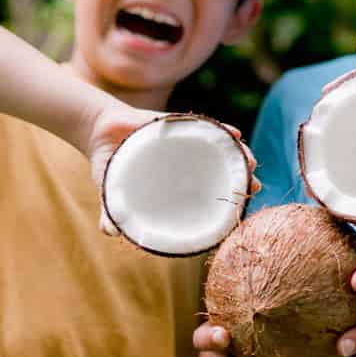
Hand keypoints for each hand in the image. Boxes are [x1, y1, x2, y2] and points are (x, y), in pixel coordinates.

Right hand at [89, 106, 259, 235]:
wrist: (99, 130)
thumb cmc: (111, 165)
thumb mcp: (111, 191)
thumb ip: (113, 214)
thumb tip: (109, 233)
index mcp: (176, 183)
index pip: (206, 196)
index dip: (224, 205)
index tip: (241, 213)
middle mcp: (186, 166)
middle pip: (221, 173)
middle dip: (240, 180)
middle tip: (255, 187)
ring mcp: (185, 144)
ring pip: (219, 150)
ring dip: (238, 154)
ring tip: (252, 162)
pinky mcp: (179, 124)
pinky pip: (205, 126)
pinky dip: (221, 129)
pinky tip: (235, 133)